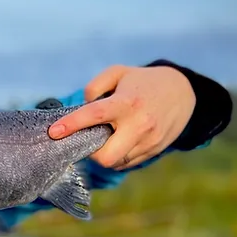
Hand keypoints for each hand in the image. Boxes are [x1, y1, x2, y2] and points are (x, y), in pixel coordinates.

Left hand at [49, 64, 195, 169]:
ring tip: (105, 137)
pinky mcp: (154, 151)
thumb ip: (95, 86)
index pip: (94, 116)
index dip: (71, 125)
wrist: (183, 92)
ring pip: (116, 163)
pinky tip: (118, 141)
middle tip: (86, 139)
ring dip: (104, 154)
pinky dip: (117, 156)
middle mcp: (139, 125)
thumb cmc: (142, 81)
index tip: (53, 132)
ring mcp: (148, 141)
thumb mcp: (118, 73)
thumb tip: (82, 107)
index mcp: (126, 103)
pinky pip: (126, 163)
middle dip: (90, 153)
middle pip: (106, 156)